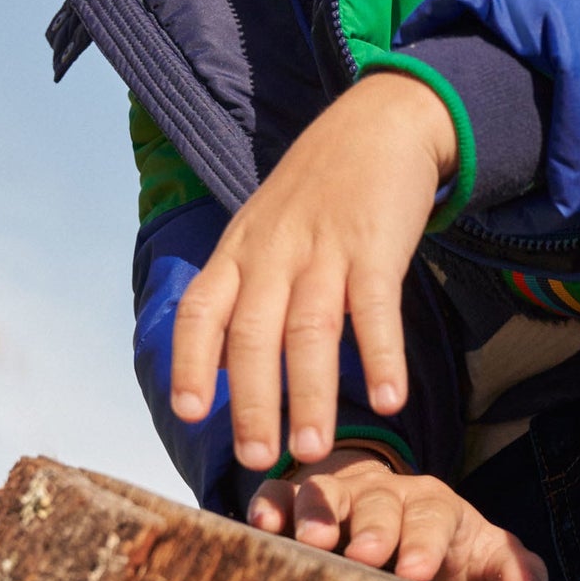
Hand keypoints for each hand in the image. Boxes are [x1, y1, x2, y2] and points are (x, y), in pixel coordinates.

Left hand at [170, 73, 457, 469]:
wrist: (380, 121)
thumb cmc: (319, 188)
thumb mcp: (263, 229)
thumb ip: (241, 291)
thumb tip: (214, 367)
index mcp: (240, 251)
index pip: (200, 310)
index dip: (191, 362)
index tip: (191, 413)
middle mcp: (273, 251)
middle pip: (253, 334)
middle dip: (252, 402)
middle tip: (258, 459)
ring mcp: (324, 247)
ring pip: (309, 331)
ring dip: (309, 395)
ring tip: (312, 449)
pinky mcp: (376, 244)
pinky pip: (375, 309)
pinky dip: (380, 356)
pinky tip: (388, 399)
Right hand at [247, 449, 547, 580]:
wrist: (391, 508)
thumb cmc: (440, 542)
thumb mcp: (479, 553)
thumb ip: (510, 570)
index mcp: (433, 505)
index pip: (434, 518)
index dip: (426, 543)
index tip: (418, 572)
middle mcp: (384, 492)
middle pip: (380, 502)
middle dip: (374, 528)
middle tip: (366, 556)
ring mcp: (338, 493)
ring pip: (325, 492)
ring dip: (318, 513)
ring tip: (311, 542)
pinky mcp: (294, 498)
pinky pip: (277, 493)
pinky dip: (270, 505)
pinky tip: (263, 525)